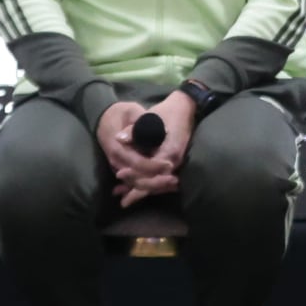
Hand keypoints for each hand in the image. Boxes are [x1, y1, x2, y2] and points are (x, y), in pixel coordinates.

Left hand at [99, 91, 196, 207]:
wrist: (186, 107)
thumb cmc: (167, 111)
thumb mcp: (151, 117)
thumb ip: (135, 130)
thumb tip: (118, 138)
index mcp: (170, 151)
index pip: (152, 170)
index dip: (135, 174)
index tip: (119, 173)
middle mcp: (175, 161)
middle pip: (156, 183)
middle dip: (137, 189)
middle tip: (119, 194)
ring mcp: (176, 163)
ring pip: (158, 184)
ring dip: (141, 191)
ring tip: (123, 198)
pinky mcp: (173, 163)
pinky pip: (160, 179)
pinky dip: (148, 184)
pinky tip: (134, 189)